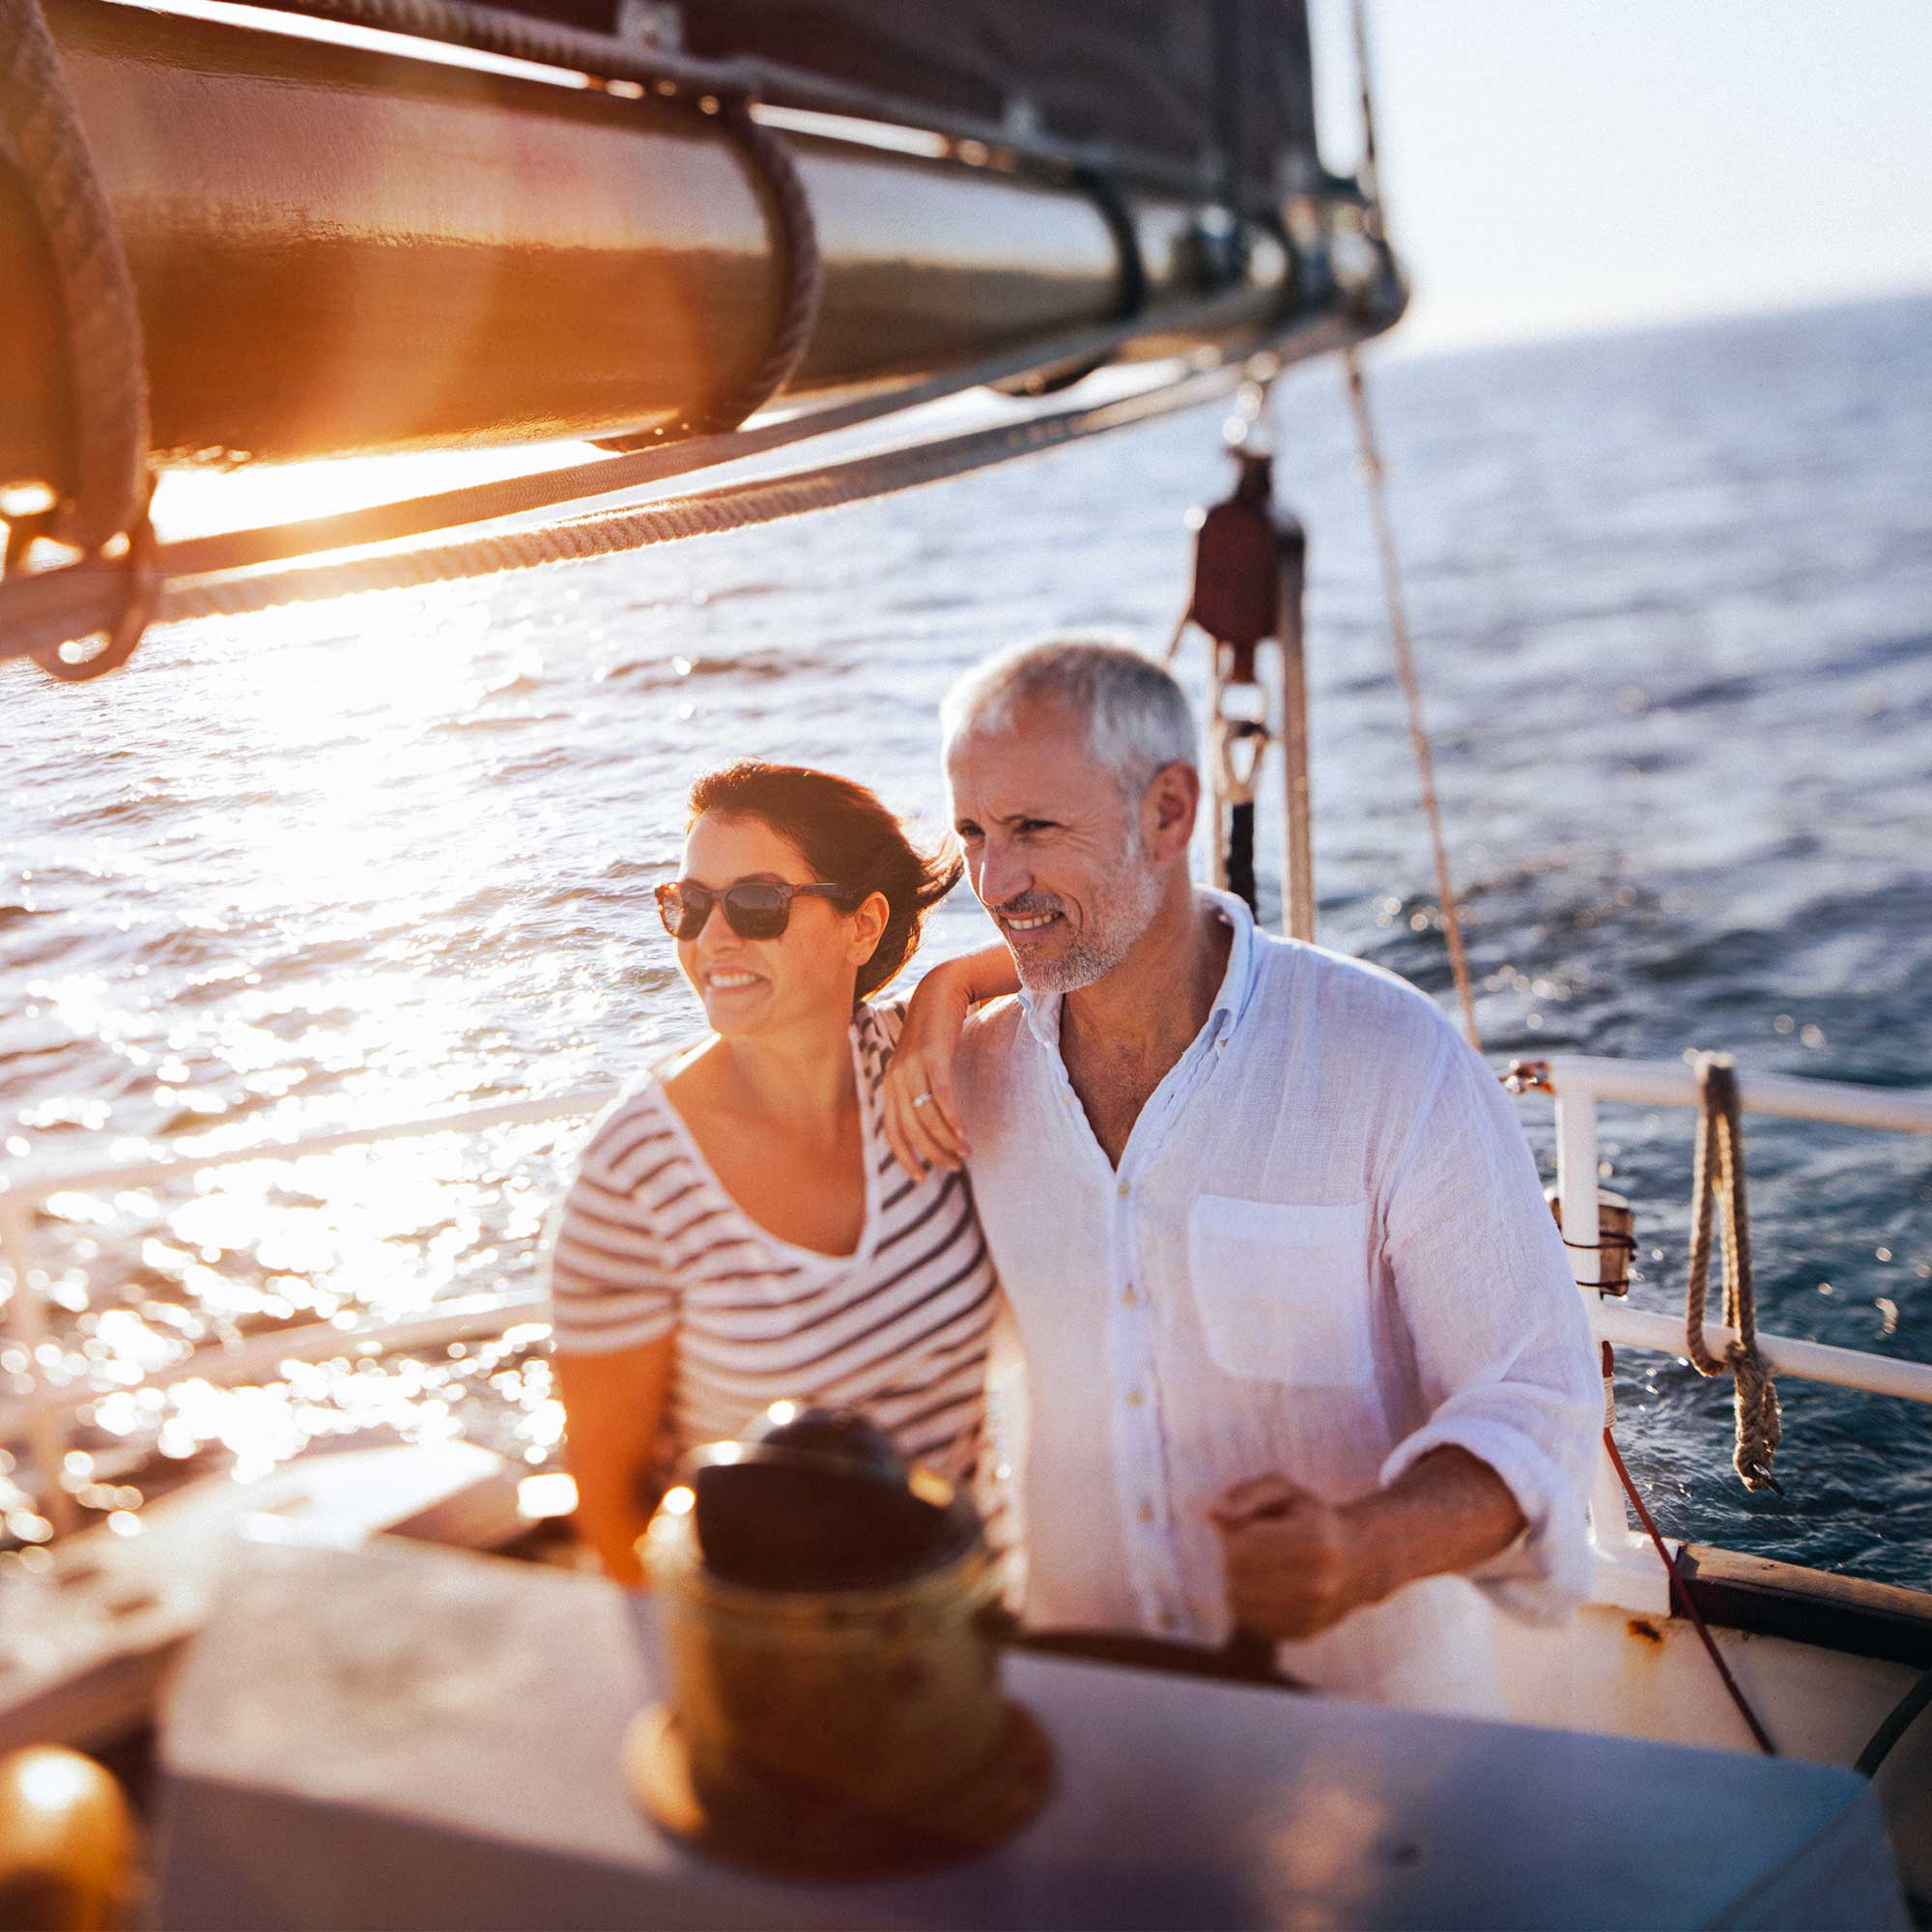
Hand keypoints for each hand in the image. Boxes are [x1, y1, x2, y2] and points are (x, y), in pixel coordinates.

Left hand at [881, 966, 973, 1178]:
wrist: (941, 989)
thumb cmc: (935, 1031)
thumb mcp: (921, 1063)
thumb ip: (920, 1089)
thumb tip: (931, 1122)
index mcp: (890, 1084)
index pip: (892, 1131)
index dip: (905, 1158)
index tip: (921, 1179)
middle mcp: (896, 1078)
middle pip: (910, 1130)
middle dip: (932, 1154)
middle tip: (954, 1167)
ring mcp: (912, 1067)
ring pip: (926, 1117)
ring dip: (946, 1141)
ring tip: (965, 1154)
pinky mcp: (933, 1057)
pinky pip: (941, 1096)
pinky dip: (951, 1118)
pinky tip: (963, 1134)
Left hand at [1211, 1473, 1381, 1643]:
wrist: (1360, 1562)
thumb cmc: (1310, 1518)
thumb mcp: (1283, 1491)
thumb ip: (1247, 1494)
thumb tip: (1214, 1514)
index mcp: (1315, 1540)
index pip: (1243, 1545)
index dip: (1233, 1534)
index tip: (1246, 1527)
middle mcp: (1319, 1582)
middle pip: (1238, 1574)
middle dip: (1232, 1557)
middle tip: (1248, 1547)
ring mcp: (1313, 1612)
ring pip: (1240, 1602)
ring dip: (1236, 1582)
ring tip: (1255, 1567)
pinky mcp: (1304, 1633)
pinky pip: (1251, 1622)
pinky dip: (1247, 1604)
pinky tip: (1263, 1588)